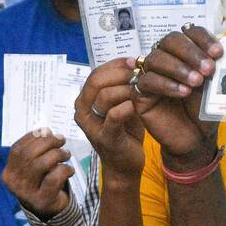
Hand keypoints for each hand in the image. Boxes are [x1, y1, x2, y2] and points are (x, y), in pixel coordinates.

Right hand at [1, 129, 72, 219]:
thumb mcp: (34, 166)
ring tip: (66, 154)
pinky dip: (65, 170)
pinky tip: (70, 170)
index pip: (17, 149)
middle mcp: (14, 183)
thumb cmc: (41, 181)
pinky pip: (54, 178)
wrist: (49, 210)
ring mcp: (27, 192)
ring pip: (41, 164)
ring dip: (57, 154)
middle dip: (48, 143)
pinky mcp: (43, 199)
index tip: (48, 131)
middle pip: (29, 154)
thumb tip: (45, 130)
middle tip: (61, 140)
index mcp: (8, 172)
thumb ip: (36, 149)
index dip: (33, 137)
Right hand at [74, 59, 145, 180]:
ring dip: (127, 89)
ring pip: (105, 96)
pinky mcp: (104, 137)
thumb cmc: (125, 130)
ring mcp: (91, 125)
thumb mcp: (122, 103)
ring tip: (143, 89)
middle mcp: (82, 111)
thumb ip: (123, 85)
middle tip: (142, 73)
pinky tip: (139, 105)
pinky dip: (129, 107)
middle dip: (122, 73)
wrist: (125, 164)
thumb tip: (135, 60)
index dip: (116, 64)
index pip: (96, 73)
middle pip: (97, 81)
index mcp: (84, 100)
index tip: (136, 61)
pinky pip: (115, 115)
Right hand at [131, 26, 222, 169]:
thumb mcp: (213, 86)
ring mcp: (151, 74)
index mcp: (185, 52)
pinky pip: (147, 81)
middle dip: (191, 52)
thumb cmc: (204, 110)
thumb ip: (214, 68)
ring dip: (179, 68)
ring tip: (196, 82)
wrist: (196, 138)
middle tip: (208, 69)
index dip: (202, 39)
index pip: (189, 32)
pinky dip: (167, 84)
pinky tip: (183, 92)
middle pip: (170, 41)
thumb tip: (218, 53)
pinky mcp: (140, 92)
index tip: (218, 53)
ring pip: (157, 58)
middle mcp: (167, 59)